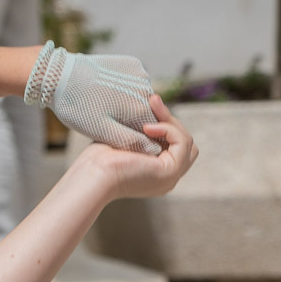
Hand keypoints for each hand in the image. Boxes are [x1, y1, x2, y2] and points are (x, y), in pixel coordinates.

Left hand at [28, 45, 162, 154]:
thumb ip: (128, 140)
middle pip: (147, 111)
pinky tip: (105, 87)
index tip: (112, 129)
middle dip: (130, 117)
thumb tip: (153, 150)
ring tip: (103, 101)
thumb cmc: (76, 107)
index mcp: (141, 109)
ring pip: (141, 95)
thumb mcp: (100, 130)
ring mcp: (140, 73)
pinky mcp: (132, 62)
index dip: (133, 133)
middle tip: (104, 114)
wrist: (59, 74)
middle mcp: (146, 89)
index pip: (150, 129)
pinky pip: (135, 80)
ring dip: (128, 101)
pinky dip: (124, 85)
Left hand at [75, 96, 197, 200]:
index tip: (149, 104)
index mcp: (156, 174)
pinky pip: (182, 143)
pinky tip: (147, 126)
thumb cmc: (98, 160)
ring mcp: (170, 178)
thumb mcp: (126, 140)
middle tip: (152, 102)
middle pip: (185, 144)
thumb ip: (141, 132)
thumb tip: (150, 110)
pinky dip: (169, 129)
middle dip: (171, 121)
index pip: (175, 146)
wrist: (92, 175)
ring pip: (187, 142)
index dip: (166, 125)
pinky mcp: (170, 172)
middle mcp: (167, 179)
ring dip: (170, 121)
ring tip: (151, 107)